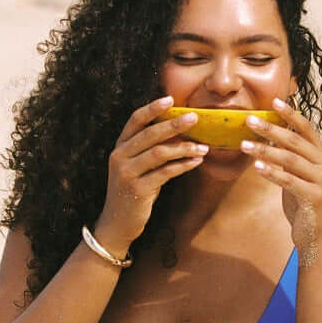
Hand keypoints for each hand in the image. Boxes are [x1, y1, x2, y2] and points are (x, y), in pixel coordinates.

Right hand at [97, 96, 206, 247]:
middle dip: (174, 124)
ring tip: (203, 146)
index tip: (171, 99)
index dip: (152, 109)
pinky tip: (196, 162)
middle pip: (150, 134)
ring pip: (160, 153)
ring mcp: (127, 173)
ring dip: (184, 148)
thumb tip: (180, 134)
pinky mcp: (138, 189)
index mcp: (120, 147)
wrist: (118, 223)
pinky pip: (165, 173)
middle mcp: (120, 157)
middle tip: (195, 117)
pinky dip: (183, 166)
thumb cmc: (133, 192)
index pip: (134, 121)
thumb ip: (149, 151)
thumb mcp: (136, 168)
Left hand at [241, 98, 321, 263]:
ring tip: (243, 145)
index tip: (273, 101)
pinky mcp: (315, 196)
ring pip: (290, 159)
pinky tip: (256, 166)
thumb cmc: (303, 204)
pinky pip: (289, 180)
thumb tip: (271, 131)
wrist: (315, 236)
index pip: (307, 129)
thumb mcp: (298, 175)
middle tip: (249, 120)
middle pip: (295, 141)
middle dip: (270, 129)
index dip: (290, 114)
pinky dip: (271, 172)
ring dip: (264, 150)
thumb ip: (291, 156)